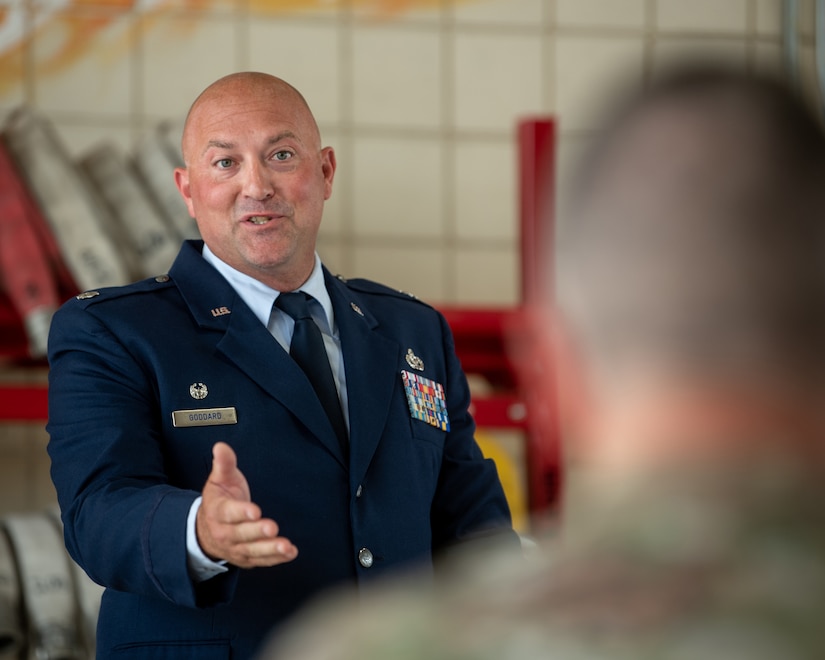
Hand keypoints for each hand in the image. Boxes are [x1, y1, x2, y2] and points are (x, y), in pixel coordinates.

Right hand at [197, 441, 297, 567]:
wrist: (204, 530)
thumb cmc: (219, 500)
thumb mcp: (219, 479)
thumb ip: (224, 463)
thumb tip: (221, 447)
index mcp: (217, 511)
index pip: (228, 512)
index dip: (241, 512)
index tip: (254, 510)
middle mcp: (225, 532)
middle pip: (241, 534)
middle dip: (257, 531)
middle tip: (272, 527)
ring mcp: (235, 547)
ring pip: (252, 550)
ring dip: (270, 549)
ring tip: (286, 546)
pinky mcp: (246, 558)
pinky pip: (261, 560)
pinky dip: (276, 559)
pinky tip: (290, 553)